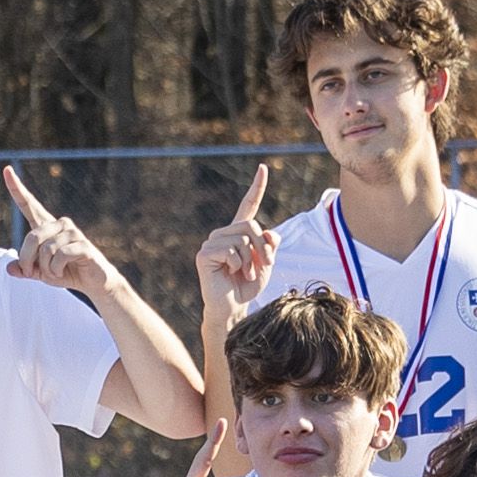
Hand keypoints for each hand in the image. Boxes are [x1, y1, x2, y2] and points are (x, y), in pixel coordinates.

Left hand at [1, 167, 113, 296]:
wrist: (93, 281)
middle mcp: (60, 224)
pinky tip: (62, 272)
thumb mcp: (41, 272)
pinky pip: (60, 256)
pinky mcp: (83, 244)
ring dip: (46, 268)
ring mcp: (73, 232)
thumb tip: (10, 268)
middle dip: (27, 260)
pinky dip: (56, 270)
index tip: (7, 170)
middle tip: (30, 274)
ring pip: (46, 250)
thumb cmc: (66, 272)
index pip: (29, 205)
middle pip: (32, 237)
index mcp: (47, 226)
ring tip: (54, 273)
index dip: (17, 189)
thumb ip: (25, 269)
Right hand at [195, 164, 277, 314]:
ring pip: (243, 238)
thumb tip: (271, 233)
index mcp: (238, 234)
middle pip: (251, 226)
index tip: (262, 168)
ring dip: (250, 260)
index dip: (256, 187)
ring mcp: (212, 243)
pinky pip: (231, 250)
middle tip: (263, 266)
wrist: (232, 309)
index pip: (248, 206)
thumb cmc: (246, 288)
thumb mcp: (265, 265)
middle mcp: (224, 234)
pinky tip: (231, 273)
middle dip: (262, 248)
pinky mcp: (204, 254)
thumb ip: (270, 246)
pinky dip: (237, 264)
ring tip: (244, 274)